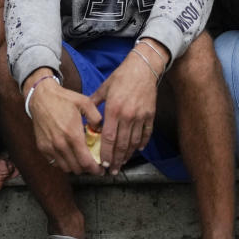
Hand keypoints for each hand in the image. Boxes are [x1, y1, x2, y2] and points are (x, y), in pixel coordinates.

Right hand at [26, 69, 102, 175]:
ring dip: (76, 167)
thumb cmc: (64, 99)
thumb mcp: (86, 103)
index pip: (85, 161)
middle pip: (76, 168)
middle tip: (95, 166)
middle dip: (88, 170)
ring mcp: (49, 146)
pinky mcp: (42, 147)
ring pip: (65, 168)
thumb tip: (101, 131)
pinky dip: (64, 163)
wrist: (41, 97)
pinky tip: (71, 156)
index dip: (95, 169)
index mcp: (72, 134)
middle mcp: (60, 143)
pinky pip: (55, 162)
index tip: (102, 170)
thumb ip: (96, 118)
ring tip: (84, 161)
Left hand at [88, 52, 159, 173]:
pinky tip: (137, 150)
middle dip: (117, 160)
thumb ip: (94, 104)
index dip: (106, 153)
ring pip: (134, 141)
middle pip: (122, 144)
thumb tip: (87, 117)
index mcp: (114, 110)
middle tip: (112, 171)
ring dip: (128, 155)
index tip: (103, 163)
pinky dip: (142, 143)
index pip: (109, 138)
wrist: (144, 68)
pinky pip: (146, 133)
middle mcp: (128, 116)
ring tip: (123, 164)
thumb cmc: (122, 77)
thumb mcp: (104, 88)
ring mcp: (141, 116)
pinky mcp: (150, 114)